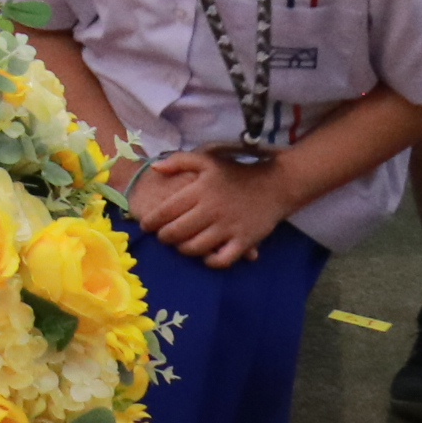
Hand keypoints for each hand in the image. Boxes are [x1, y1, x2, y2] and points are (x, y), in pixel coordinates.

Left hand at [131, 149, 292, 266]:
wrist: (275, 185)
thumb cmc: (236, 173)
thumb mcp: (207, 160)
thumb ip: (179, 161)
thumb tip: (155, 168)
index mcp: (200, 191)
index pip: (166, 210)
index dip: (151, 221)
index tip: (146, 225)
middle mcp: (211, 210)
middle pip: (177, 232)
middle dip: (164, 237)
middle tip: (163, 237)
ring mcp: (228, 227)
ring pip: (195, 248)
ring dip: (183, 249)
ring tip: (181, 245)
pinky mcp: (244, 241)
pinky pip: (222, 260)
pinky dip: (210, 262)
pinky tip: (206, 256)